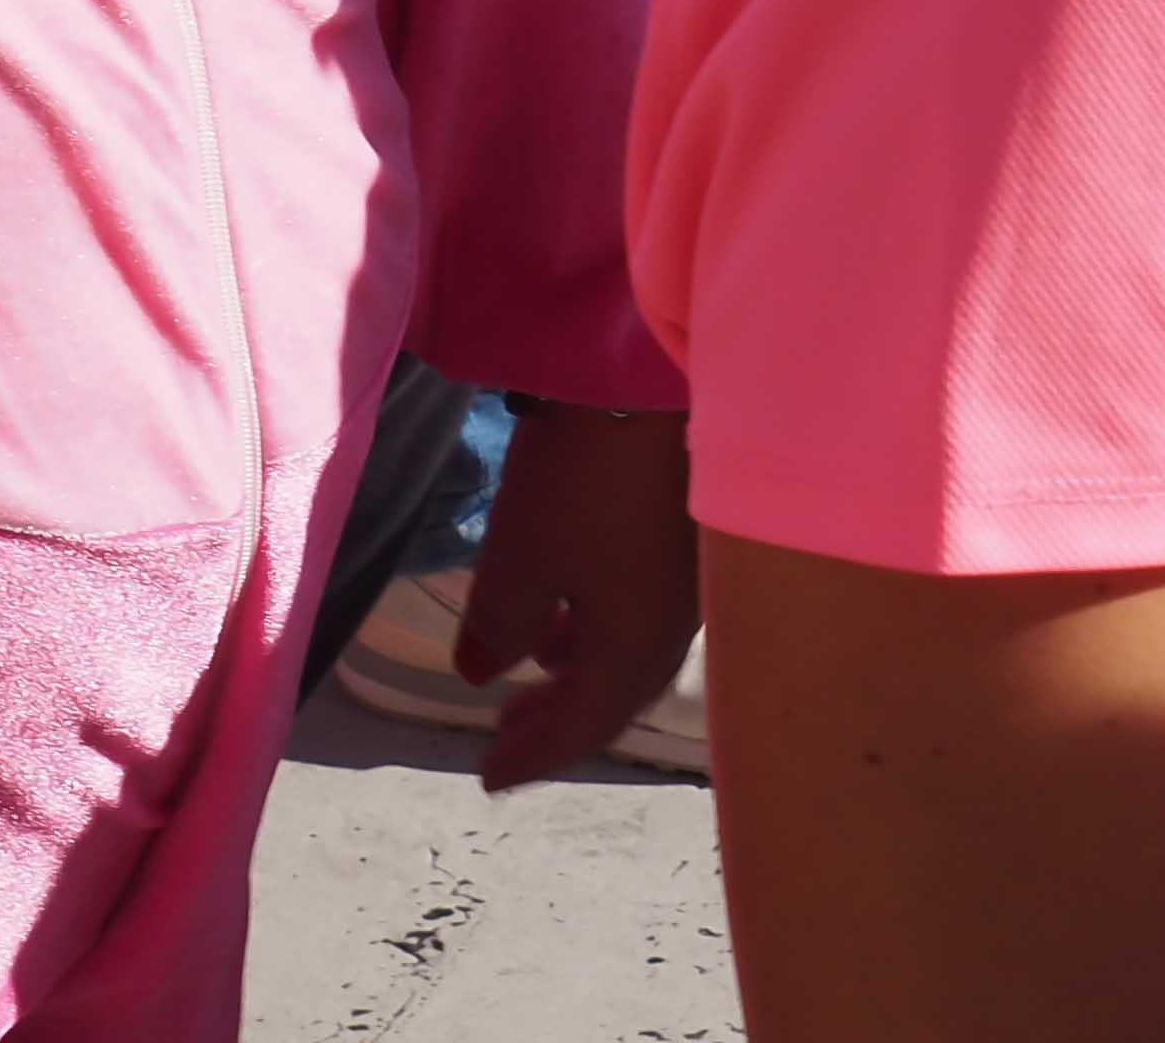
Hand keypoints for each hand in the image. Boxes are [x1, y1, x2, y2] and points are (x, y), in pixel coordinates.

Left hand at [458, 404, 701, 791]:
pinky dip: (590, 631)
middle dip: (553, 722)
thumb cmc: (584, 481)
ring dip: (571, 674)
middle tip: (501, 739)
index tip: (488, 779)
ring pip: (622, 653)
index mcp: (635, 651)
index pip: (582, 726)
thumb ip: (499, 625)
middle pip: (609, 696)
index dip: (534, 754)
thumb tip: (481, 675)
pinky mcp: (681, 542)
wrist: (659, 384)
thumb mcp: (521, 557)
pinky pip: (632, 614)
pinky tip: (562, 618)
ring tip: (526, 683)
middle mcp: (671, 630)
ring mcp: (684, 586)